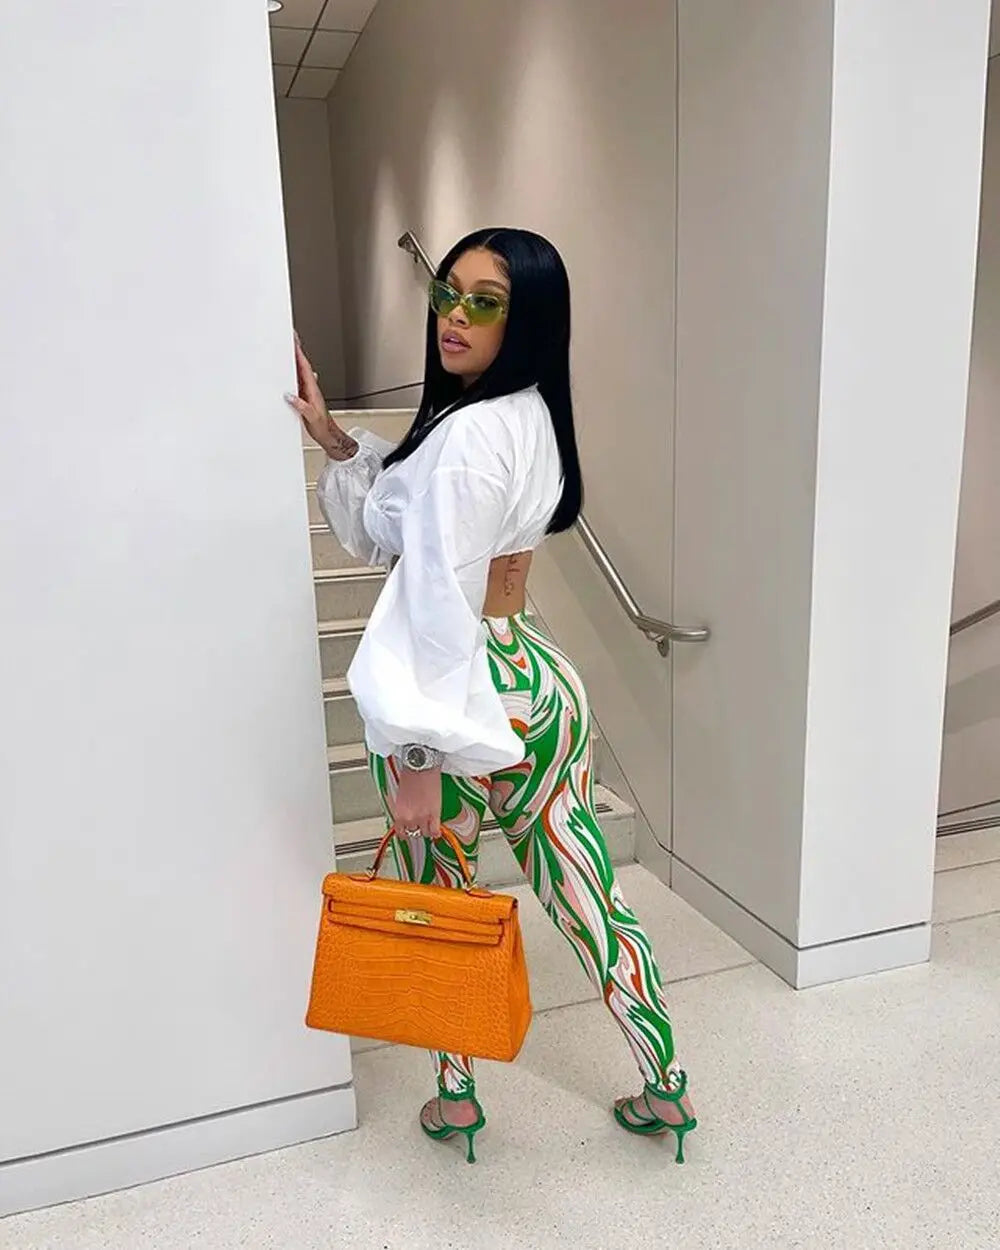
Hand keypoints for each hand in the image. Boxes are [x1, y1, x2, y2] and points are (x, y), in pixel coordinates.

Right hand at [284, 335, 356, 460]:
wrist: (327, 434)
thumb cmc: (322, 426)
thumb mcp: (311, 417)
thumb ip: (301, 406)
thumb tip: (289, 396)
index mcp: (313, 389)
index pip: (304, 367)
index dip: (299, 354)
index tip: (294, 342)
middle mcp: (310, 388)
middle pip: (301, 366)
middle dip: (296, 352)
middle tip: (290, 339)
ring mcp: (307, 392)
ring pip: (298, 372)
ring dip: (293, 361)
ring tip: (286, 350)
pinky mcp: (303, 397)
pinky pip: (296, 382)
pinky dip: (291, 374)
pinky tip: (286, 371)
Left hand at [392, 767, 442, 839]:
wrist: (420, 767)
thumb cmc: (409, 775)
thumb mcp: (400, 795)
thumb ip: (402, 808)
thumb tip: (405, 815)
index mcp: (399, 813)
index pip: (400, 831)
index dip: (405, 832)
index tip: (407, 832)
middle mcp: (409, 818)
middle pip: (413, 833)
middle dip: (416, 829)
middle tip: (419, 825)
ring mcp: (422, 817)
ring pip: (425, 833)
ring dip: (426, 830)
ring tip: (428, 825)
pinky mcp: (434, 814)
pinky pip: (435, 831)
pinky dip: (435, 833)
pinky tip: (436, 831)